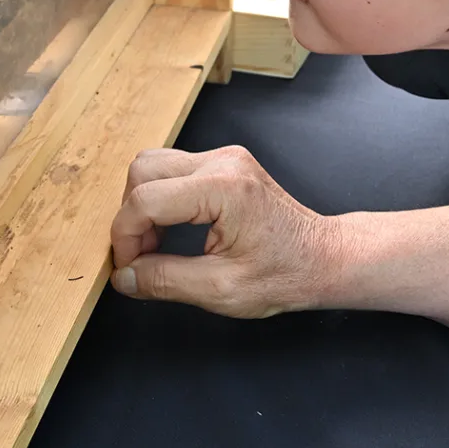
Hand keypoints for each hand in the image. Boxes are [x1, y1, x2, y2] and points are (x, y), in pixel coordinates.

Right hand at [109, 146, 342, 317]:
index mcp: (224, 188)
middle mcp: (223, 162)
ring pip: (154, 165)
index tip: (129, 268)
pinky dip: (161, 199)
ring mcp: (225, 157)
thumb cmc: (287, 274)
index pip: (146, 200)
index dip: (125, 238)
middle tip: (140, 256)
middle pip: (142, 171)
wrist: (324, 258)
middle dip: (131, 217)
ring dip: (143, 205)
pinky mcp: (225, 163)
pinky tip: (171, 231)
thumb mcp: (221, 290)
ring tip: (155, 245)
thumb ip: (165, 281)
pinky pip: (174, 170)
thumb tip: (124, 276)